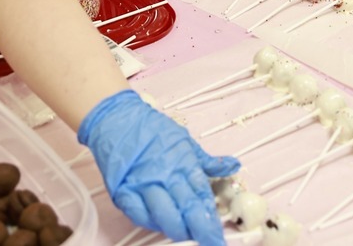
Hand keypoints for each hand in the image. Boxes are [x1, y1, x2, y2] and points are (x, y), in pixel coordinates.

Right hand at [79, 90, 240, 244]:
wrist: (118, 120)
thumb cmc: (153, 130)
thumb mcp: (185, 141)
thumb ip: (207, 161)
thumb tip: (234, 166)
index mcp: (184, 163)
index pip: (203, 196)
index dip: (212, 219)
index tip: (219, 236)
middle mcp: (166, 175)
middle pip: (187, 209)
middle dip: (200, 231)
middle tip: (209, 242)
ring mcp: (143, 184)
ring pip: (164, 215)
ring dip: (177, 229)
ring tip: (186, 236)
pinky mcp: (123, 191)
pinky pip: (138, 214)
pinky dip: (150, 223)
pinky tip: (159, 226)